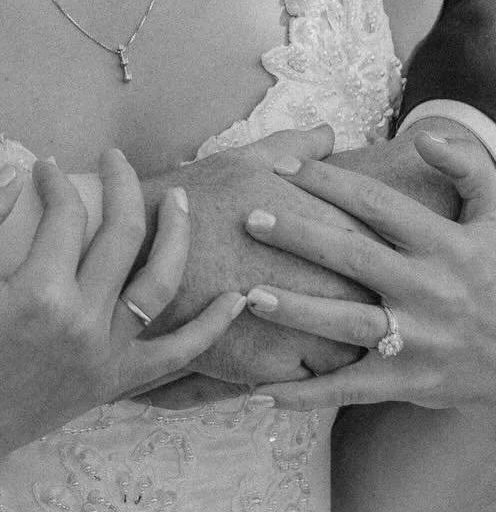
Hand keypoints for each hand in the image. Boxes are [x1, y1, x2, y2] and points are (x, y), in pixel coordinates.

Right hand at [0, 151, 246, 482]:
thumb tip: (16, 169)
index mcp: (40, 294)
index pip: (66, 216)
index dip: (55, 180)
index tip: (42, 166)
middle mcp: (84, 324)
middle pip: (123, 237)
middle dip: (122, 185)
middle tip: (114, 158)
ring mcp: (105, 358)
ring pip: (160, 286)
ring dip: (176, 236)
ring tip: (178, 200)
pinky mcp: (113, 385)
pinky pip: (176, 357)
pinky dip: (211, 329)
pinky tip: (236, 299)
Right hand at [140, 123, 376, 383]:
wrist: (132, 252)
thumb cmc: (189, 201)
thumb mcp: (243, 161)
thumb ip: (295, 148)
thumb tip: (326, 133)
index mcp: (327, 226)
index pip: (379, 248)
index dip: (372, 256)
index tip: (359, 262)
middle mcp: (327, 278)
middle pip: (377, 302)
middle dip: (370, 304)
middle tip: (350, 301)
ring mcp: (304, 325)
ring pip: (353, 347)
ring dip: (345, 343)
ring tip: (326, 334)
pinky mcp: (275, 363)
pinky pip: (313, 379)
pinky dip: (306, 370)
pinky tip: (289, 354)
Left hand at [238, 128, 495, 410]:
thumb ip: (468, 170)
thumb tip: (426, 136)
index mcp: (446, 245)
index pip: (377, 205)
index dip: (328, 181)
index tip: (281, 165)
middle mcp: (431, 290)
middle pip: (354, 258)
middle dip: (300, 236)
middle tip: (250, 218)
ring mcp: (420, 340)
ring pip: (348, 324)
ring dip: (296, 311)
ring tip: (248, 295)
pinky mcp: (410, 382)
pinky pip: (351, 388)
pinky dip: (306, 393)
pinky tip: (260, 389)